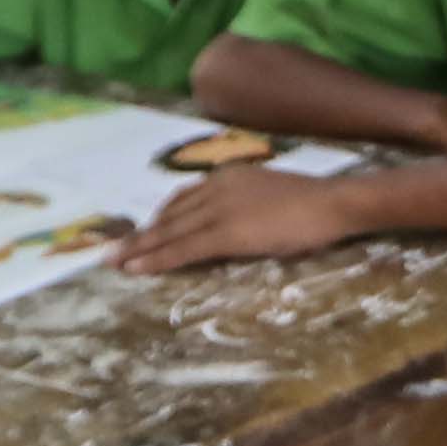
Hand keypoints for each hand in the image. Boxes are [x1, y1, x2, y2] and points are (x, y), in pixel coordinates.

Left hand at [119, 163, 369, 274]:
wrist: (333, 203)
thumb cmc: (316, 203)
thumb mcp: (272, 195)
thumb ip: (248, 204)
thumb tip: (239, 221)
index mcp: (228, 176)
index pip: (183, 199)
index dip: (159, 219)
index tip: (141, 232)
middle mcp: (216, 187)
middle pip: (169, 215)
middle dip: (139, 235)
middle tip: (112, 250)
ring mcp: (219, 210)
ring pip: (169, 232)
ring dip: (138, 248)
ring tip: (113, 262)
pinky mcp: (226, 232)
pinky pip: (183, 248)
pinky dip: (156, 259)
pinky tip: (137, 269)